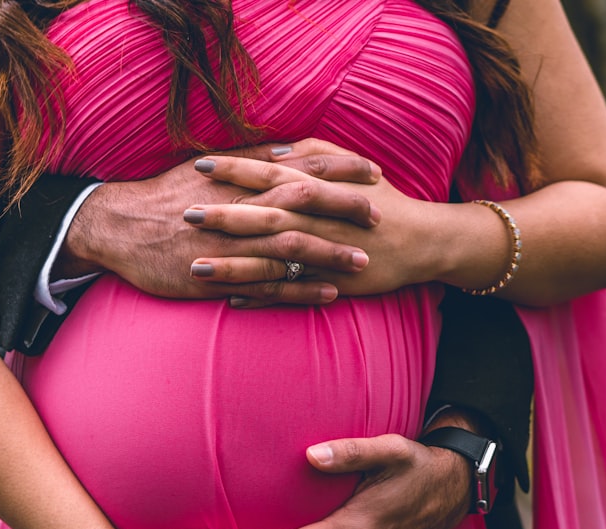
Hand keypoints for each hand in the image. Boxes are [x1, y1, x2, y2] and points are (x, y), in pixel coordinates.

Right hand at [56, 142, 381, 304]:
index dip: (339, 168)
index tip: (372, 170)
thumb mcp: (204, 168)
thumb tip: (285, 151)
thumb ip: (247, 162)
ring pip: (291, 247)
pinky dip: (301, 288)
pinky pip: (270, 284)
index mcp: (240, 179)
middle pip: (304, 205)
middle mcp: (241, 208)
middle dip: (345, 209)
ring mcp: (233, 244)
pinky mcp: (221, 276)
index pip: (300, 167)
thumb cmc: (163, 196)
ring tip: (364, 261)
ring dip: (330, 254)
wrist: (118, 227)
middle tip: (380, 214)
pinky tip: (329, 294)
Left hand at [186, 139, 441, 305]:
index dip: (235, 168)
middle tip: (186, 213)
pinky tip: (231, 300)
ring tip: (196, 266)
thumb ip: (313, 154)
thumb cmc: (382, 200)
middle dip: (224, 216)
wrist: (420, 242)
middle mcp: (315, 221)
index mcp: (318, 188)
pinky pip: (289, 293)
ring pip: (270, 260)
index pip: (270, 172)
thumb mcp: (351, 167)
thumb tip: (276, 150)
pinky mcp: (327, 283)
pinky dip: (261, 297)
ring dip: (233, 264)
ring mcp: (320, 255)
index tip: (200, 163)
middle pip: (264, 215)